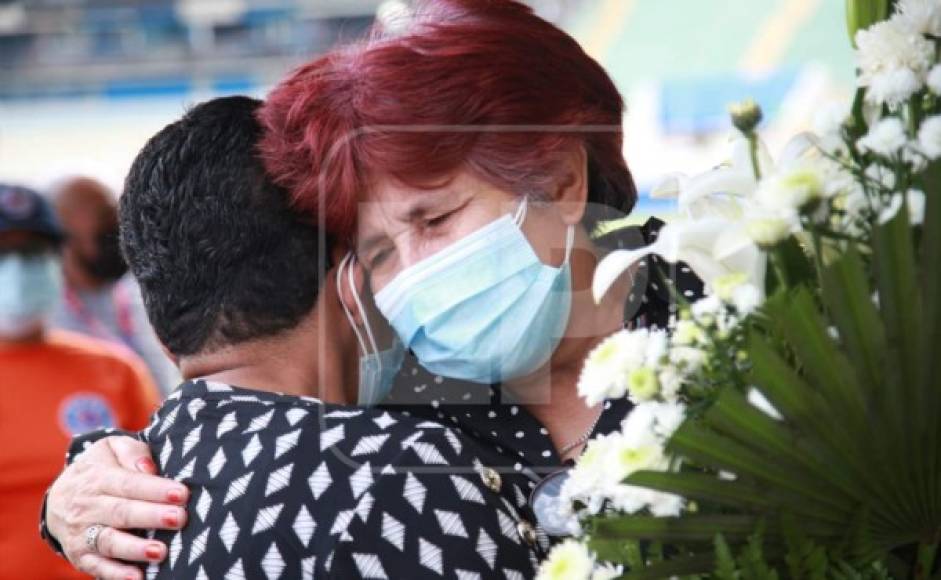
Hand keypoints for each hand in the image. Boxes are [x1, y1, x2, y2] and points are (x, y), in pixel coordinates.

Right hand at [46, 436, 189, 579]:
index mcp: (99, 478)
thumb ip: (132, 452)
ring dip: (135, 548)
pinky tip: (138, 578)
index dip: (155, 489)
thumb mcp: (111, 449)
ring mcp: (83, 533)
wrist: (59, 497)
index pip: (129, 483)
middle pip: (121, 512)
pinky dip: (116, 574)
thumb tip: (148, 468)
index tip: (182, 493)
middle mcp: (88, 507)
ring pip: (109, 541)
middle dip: (151, 516)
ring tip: (160, 552)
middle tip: (179, 518)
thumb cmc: (101, 469)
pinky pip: (97, 567)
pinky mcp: (81, 556)